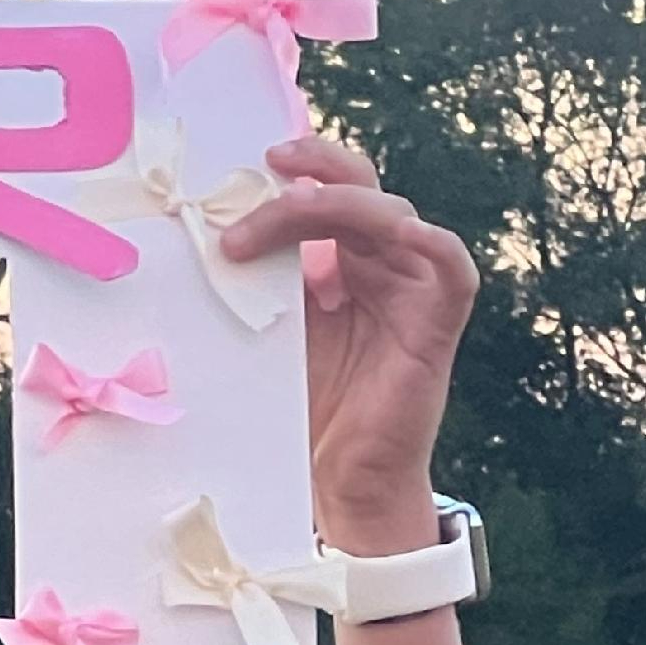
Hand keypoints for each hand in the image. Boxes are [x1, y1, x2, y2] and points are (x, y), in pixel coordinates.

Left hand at [218, 136, 479, 548]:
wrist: (335, 479)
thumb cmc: (298, 409)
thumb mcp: (264, 334)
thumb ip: (252, 286)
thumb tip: (195, 239)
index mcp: (338, 261)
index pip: (324, 194)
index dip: (295, 172)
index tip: (244, 165)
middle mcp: (378, 264)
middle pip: (358, 190)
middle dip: (315, 171)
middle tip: (268, 164)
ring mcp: (411, 287)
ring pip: (392, 215)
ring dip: (338, 205)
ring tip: (284, 211)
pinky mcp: (436, 321)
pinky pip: (450, 266)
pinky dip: (430, 243)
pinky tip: (400, 232)